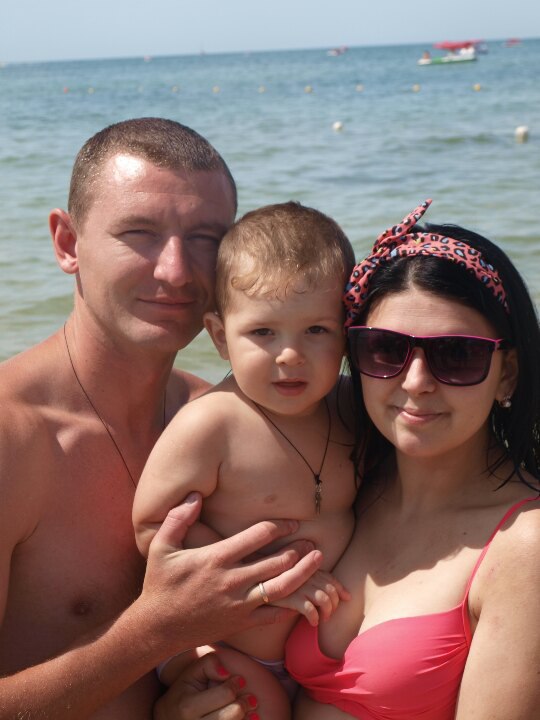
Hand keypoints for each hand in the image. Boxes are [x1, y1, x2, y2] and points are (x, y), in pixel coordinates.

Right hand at [141, 493, 322, 656]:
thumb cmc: (159, 584)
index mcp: (215, 558)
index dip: (279, 527)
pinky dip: (291, 604)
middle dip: (298, 549)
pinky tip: (303, 593)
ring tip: (318, 561)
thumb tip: (194, 495)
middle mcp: (231, 580)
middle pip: (276, 562)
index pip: (257, 537)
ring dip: (303, 573)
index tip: (292, 522)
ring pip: (281, 588)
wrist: (157, 628)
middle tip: (313, 541)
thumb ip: (178, 519)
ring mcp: (238, 604)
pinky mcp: (241, 624)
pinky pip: (273, 614)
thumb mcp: (161, 547)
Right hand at [154, 653, 257, 719]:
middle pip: (233, 715)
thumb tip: (226, 673)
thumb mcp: (190, 673)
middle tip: (249, 698)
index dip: (235, 684)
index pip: (225, 694)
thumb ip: (208, 663)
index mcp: (188, 707)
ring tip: (249, 709)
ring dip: (246, 718)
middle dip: (245, 703)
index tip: (239, 680)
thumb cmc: (183, 693)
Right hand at [269, 569, 350, 625]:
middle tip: (328, 614)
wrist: (253, 589)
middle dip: (334, 604)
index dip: (341, 589)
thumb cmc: (275, 584)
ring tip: (322, 619)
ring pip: (324, 599)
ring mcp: (298, 585)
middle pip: (330, 590)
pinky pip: (310, 609)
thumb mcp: (295, 579)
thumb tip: (347, 595)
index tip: (346, 598)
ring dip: (327, 612)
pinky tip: (312, 623)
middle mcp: (304, 573)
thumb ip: (314, 581)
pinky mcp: (290, 597)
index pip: (330, 578)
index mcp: (305, 567)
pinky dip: (315, 618)